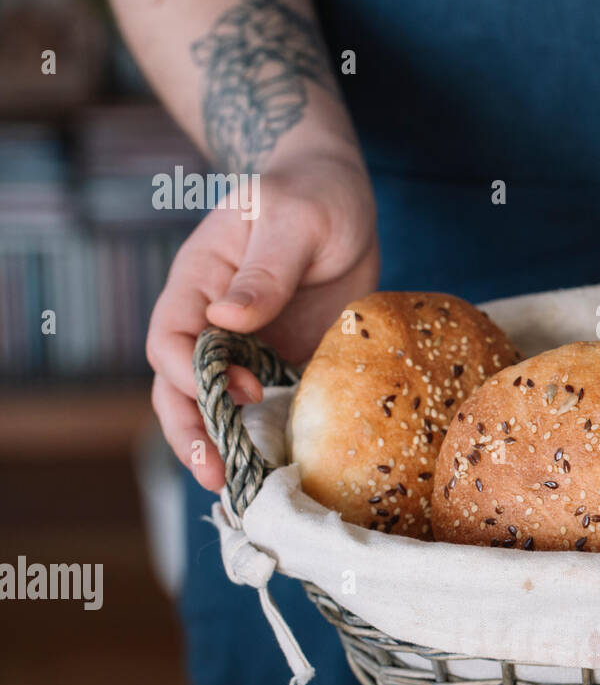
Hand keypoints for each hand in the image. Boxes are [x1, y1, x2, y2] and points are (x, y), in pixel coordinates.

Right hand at [147, 154, 379, 491]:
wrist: (342, 197)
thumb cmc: (313, 195)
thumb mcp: (294, 220)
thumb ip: (265, 269)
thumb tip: (227, 319)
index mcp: (198, 283)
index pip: (172, 341)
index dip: (196, 373)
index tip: (240, 388)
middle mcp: (212, 321)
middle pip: (179, 387)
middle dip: (191, 432)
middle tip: (217, 474)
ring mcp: (246, 345)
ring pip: (217, 406)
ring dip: (223, 445)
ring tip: (240, 488)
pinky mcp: (283, 360)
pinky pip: (268, 407)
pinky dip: (268, 437)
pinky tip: (282, 469)